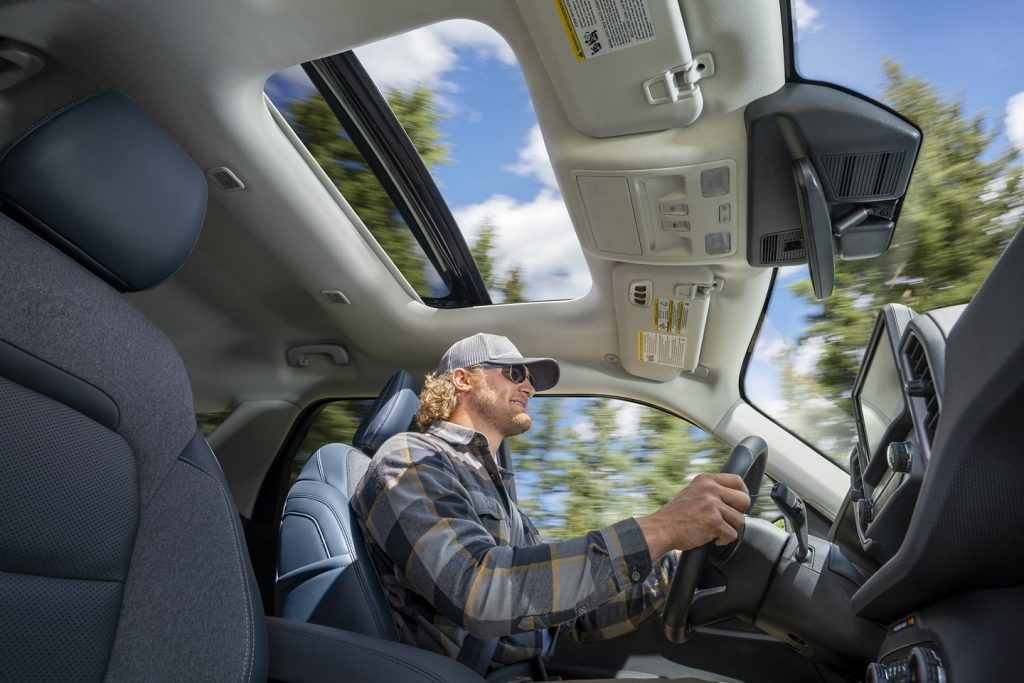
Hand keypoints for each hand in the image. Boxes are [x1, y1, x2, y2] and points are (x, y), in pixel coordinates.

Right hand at [635, 473, 750, 558]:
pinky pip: (732, 534)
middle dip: (738, 513)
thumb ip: (712, 491)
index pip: (737, 480)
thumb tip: (735, 497)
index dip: (742, 493)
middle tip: (726, 520)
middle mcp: (710, 489)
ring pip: (740, 520)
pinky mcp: (714, 521)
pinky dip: (723, 540)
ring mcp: (712, 504)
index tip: (738, 504)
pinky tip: (711, 537)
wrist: (661, 529)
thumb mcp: (693, 492)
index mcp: (706, 480)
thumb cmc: (676, 516)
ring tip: (714, 530)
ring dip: (729, 529)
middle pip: (744, 500)